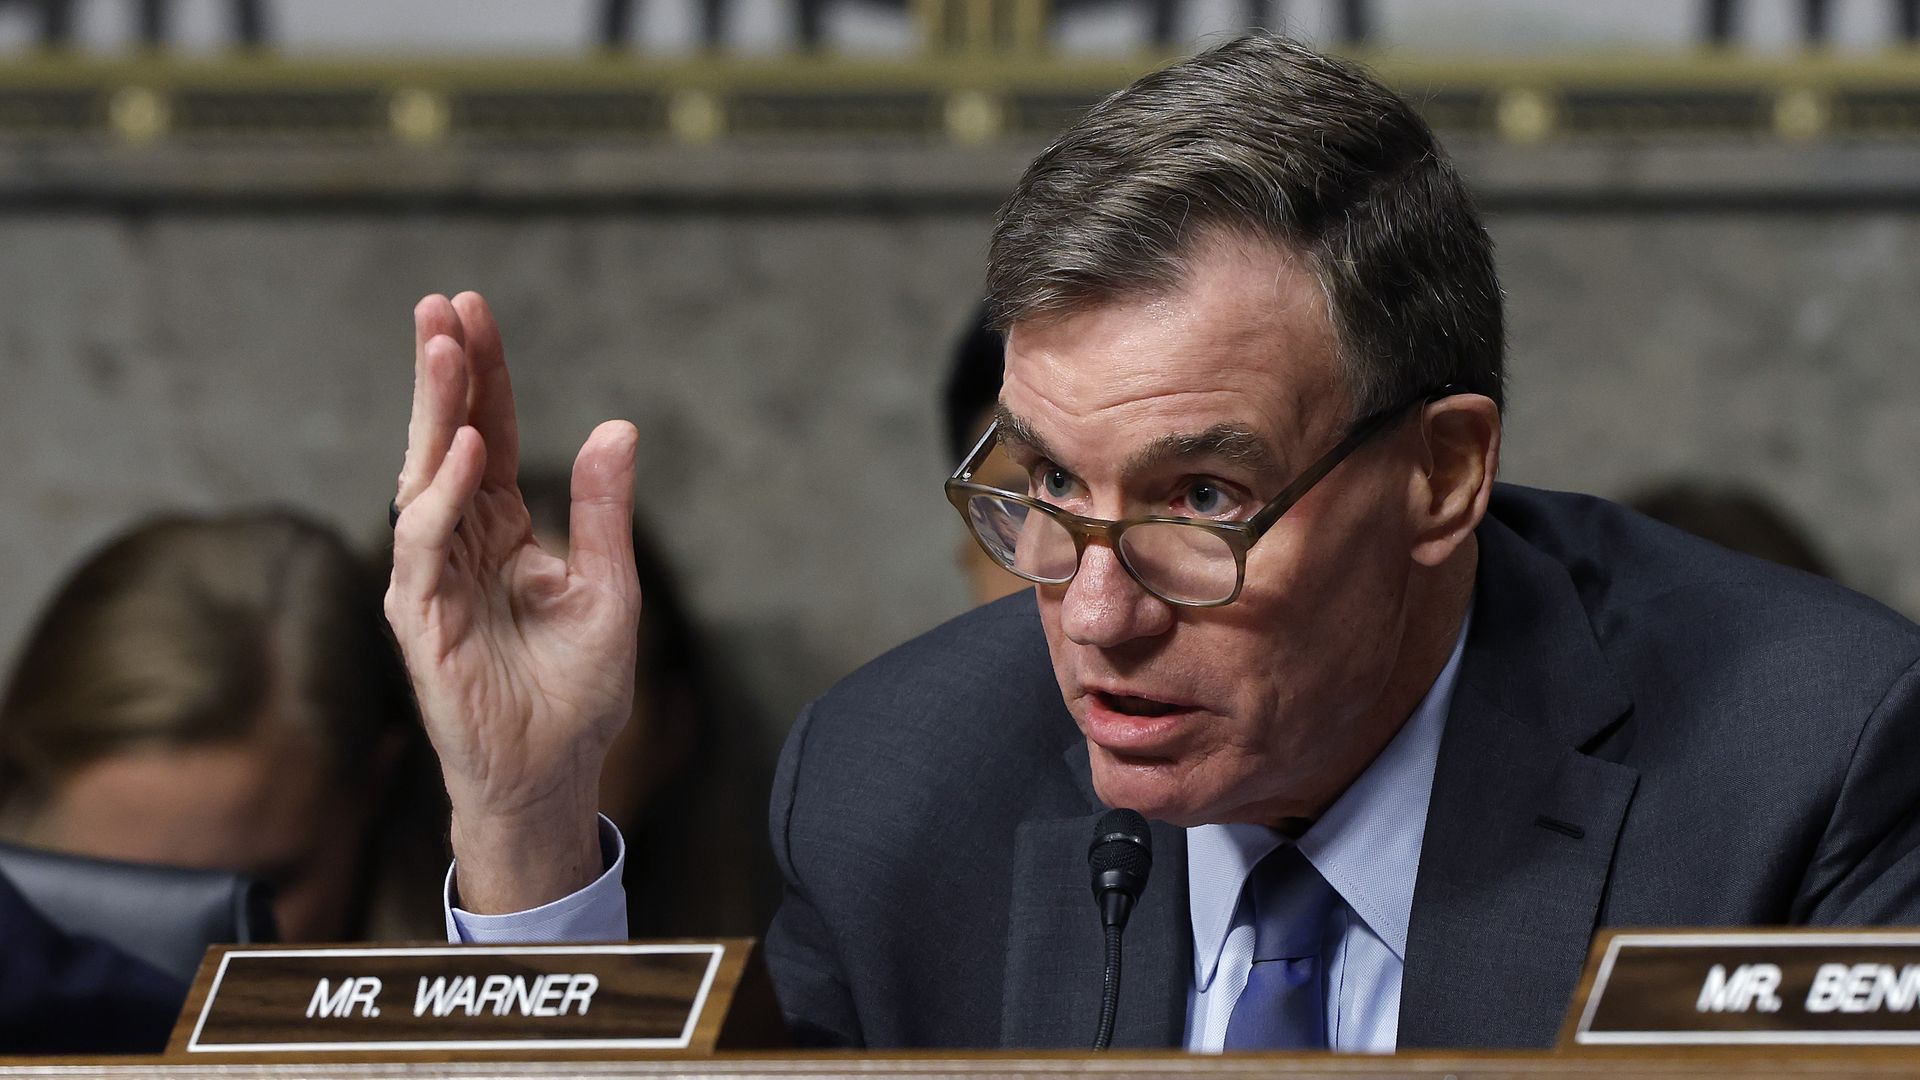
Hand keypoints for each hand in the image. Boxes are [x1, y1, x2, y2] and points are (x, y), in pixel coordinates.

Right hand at [385, 292, 640, 913]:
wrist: (556, 773)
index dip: (483, 376)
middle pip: (444, 442)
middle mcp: (459, 545)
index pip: (485, 437)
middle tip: (441, 306)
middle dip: (443, 374)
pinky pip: (425, 548)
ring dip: (433, 415)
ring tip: (446, 351)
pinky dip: (439, 498)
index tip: (474, 309)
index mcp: (501, 531)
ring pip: (423, 481)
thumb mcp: (608, 588)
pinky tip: (457, 451)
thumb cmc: (576, 691)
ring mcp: (434, 580)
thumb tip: (618, 427)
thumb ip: (602, 511)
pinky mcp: (423, 621)